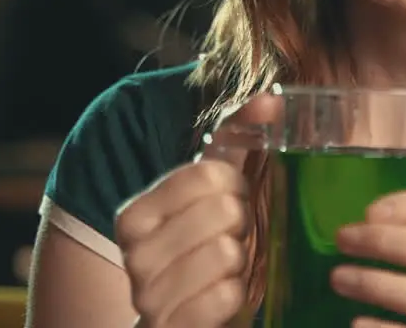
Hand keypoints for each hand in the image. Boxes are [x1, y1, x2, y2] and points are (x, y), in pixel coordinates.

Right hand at [114, 94, 278, 327]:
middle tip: (231, 237)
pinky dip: (236, 295)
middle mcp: (132, 256)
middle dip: (241, 224)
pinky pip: (226, 297)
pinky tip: (224, 295)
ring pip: (227, 254)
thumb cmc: (204, 245)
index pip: (207, 174)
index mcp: (134, 215)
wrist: (181, 319)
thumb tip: (273, 98)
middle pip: (224, 211)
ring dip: (240, 261)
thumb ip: (239, 135)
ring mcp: (148, 299)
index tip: (229, 200)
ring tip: (227, 267)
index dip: (235, 185)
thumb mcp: (216, 188)